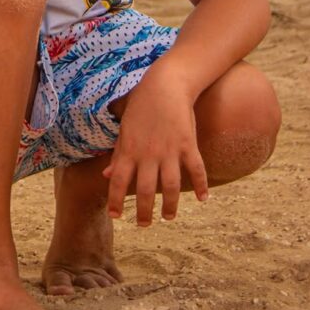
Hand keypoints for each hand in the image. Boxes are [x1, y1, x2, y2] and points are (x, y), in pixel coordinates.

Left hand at [103, 70, 208, 226]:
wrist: (165, 84)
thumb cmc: (141, 106)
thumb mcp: (124, 129)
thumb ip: (118, 154)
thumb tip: (107, 175)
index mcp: (129, 149)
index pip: (118, 181)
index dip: (115, 200)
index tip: (116, 216)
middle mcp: (148, 153)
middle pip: (145, 190)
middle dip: (144, 211)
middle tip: (144, 225)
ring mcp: (169, 150)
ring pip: (170, 186)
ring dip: (170, 205)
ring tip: (168, 217)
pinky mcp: (188, 144)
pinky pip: (196, 169)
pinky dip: (200, 185)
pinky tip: (203, 199)